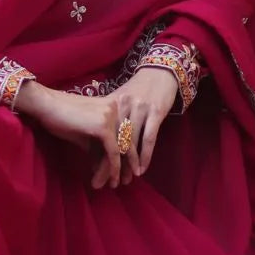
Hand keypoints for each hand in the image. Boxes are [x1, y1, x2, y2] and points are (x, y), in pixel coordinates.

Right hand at [13, 82, 129, 187]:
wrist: (45, 105)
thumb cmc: (61, 118)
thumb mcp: (85, 133)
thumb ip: (97, 146)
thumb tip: (105, 165)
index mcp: (114, 106)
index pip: (126, 133)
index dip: (128, 153)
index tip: (127, 170)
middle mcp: (117, 108)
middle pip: (127, 141)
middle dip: (128, 163)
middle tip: (127, 181)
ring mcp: (111, 116)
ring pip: (120, 149)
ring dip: (118, 169)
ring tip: (116, 184)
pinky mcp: (103, 126)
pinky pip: (112, 152)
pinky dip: (113, 168)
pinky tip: (111, 180)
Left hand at [92, 66, 178, 188]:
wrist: (160, 71)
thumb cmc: (138, 89)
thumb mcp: (119, 101)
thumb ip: (109, 120)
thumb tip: (95, 146)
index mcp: (110, 104)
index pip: (102, 136)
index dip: (98, 157)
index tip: (96, 175)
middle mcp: (122, 106)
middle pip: (113, 141)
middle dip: (110, 164)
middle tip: (107, 183)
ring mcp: (139, 109)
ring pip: (130, 142)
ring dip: (128, 164)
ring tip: (126, 180)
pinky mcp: (155, 112)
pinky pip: (148, 138)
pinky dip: (144, 156)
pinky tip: (141, 169)